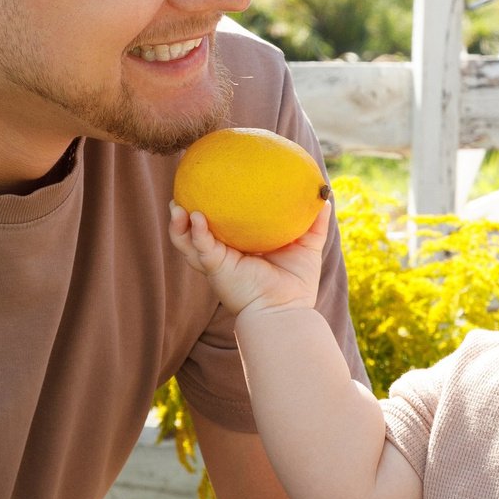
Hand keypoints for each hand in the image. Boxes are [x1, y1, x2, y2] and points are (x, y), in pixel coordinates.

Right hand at [167, 204, 325, 317]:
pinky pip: (201, 247)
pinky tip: (195, 216)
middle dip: (183, 216)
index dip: (210, 211)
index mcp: (239, 249)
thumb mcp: (307, 247)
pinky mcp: (217, 269)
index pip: (220, 228)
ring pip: (187, 242)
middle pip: (194, 234)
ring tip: (175, 206)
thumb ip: (314, 223)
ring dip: (178, 225)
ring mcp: (217, 262)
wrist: (287, 311)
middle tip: (180, 194)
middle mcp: (223, 256)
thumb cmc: (296, 284)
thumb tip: (323, 197)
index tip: (207, 187)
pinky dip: (195, 232)